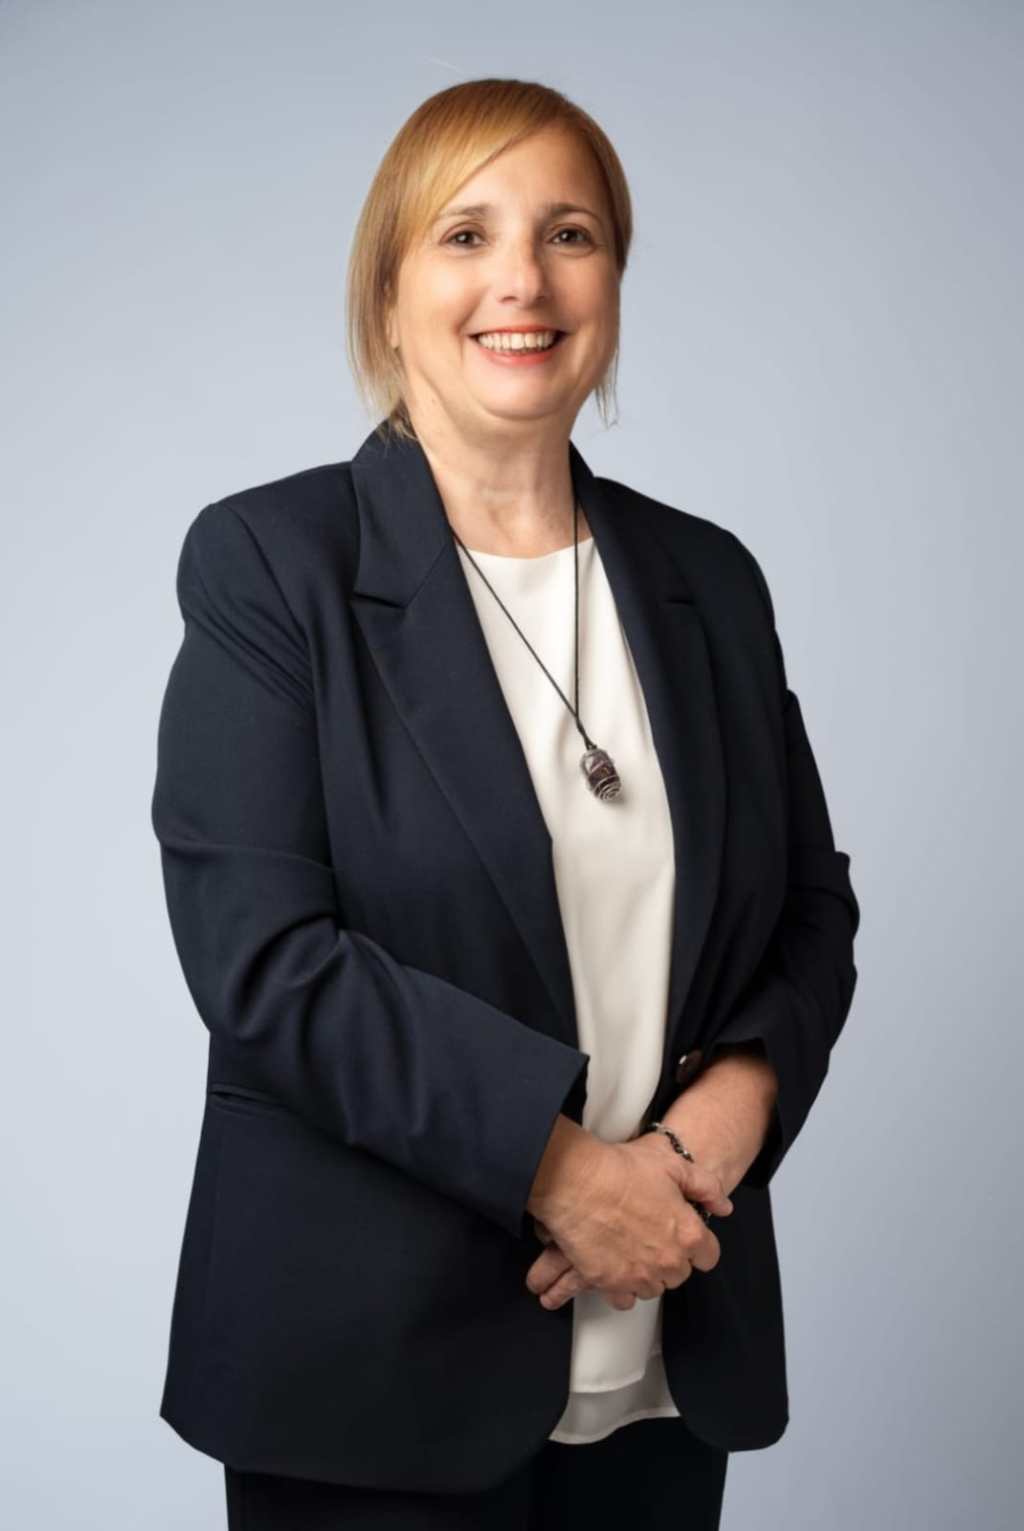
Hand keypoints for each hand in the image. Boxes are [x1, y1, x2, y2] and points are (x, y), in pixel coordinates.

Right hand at [525, 1132, 733, 1311]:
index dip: (699, 1245)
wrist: (575, 1181)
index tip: (686, 1238)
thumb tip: (723, 1207)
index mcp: (688, 1234)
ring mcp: (639, 1276)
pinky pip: (625, 1299)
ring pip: (654, 1288)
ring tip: (632, 1249)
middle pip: (680, 1274)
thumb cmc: (620, 1169)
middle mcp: (668, 1261)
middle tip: (653, 1235)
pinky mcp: (610, 1283)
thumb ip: (705, 1186)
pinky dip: (622, 1287)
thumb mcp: (671, 1164)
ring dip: (647, 1274)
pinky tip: (615, 1266)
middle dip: (671, 1258)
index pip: (709, 1256)